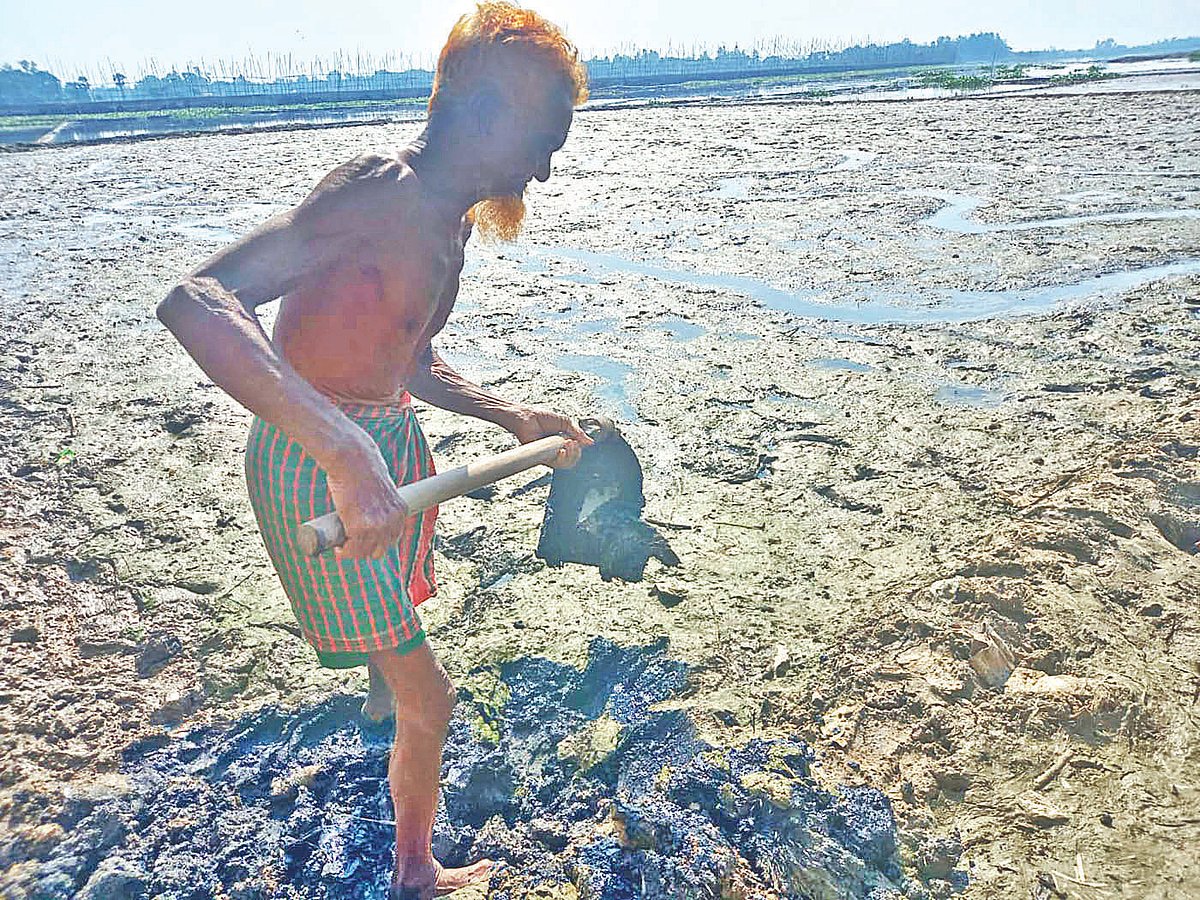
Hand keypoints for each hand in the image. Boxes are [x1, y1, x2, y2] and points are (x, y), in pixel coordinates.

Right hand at [324, 438, 409, 559]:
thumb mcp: (382, 488)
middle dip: (366, 548)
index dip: (378, 540)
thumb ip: (382, 502)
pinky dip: (343, 552)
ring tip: (343, 546)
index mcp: (400, 511)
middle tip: (351, 542)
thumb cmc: (362, 469)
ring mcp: (376, 526)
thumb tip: (372, 508)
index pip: (393, 538)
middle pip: (380, 549)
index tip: (365, 539)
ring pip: (365, 553)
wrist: (352, 459)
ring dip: (353, 552)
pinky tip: (338, 548)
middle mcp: (392, 521)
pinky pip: (351, 550)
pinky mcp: (359, 527)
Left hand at [506, 407, 593, 468]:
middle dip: (577, 453)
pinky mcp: (542, 458)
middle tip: (573, 443)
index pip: (576, 453)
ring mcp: (550, 455)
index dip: (580, 449)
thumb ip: (577, 432)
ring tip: (568, 444)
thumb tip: (590, 442)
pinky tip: (562, 450)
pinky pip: (555, 464)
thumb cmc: (542, 418)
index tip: (580, 441)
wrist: (527, 417)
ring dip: (571, 455)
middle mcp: (557, 451)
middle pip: (573, 460)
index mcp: (563, 443)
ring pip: (566, 464)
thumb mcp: (565, 422)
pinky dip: (562, 458)